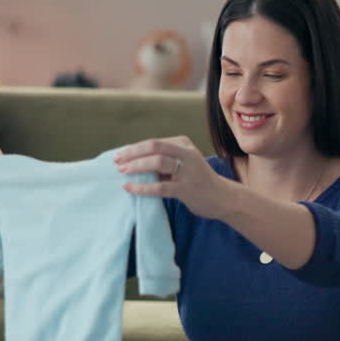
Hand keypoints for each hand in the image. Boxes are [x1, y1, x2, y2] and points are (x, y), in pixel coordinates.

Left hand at [114, 136, 230, 219]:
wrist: (223, 198)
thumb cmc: (197, 180)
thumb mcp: (182, 163)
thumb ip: (163, 160)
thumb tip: (132, 162)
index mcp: (183, 144)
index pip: (154, 142)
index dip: (134, 148)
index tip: (119, 155)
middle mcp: (187, 153)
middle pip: (154, 147)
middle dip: (132, 154)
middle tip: (117, 162)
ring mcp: (188, 171)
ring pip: (158, 163)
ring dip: (137, 166)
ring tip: (122, 173)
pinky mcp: (187, 188)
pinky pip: (160, 187)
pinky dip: (143, 187)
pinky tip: (130, 188)